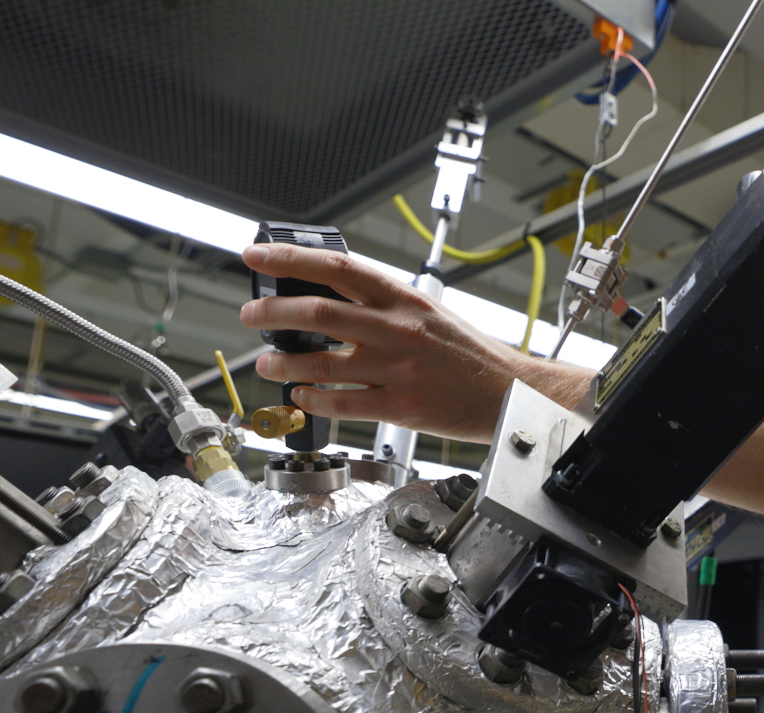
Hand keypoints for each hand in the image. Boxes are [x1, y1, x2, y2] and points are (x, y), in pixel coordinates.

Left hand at [238, 243, 589, 440]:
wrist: (510, 392)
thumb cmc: (470, 356)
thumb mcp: (430, 313)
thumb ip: (383, 305)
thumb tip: (329, 299)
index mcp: (404, 299)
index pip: (338, 269)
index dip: (290, 260)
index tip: (258, 256)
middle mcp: (398, 330)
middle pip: (318, 314)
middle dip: (273, 313)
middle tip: (252, 315)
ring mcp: (398, 369)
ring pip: (322, 363)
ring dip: (284, 363)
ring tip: (268, 363)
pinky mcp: (400, 406)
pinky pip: (342, 403)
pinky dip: (313, 400)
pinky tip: (301, 396)